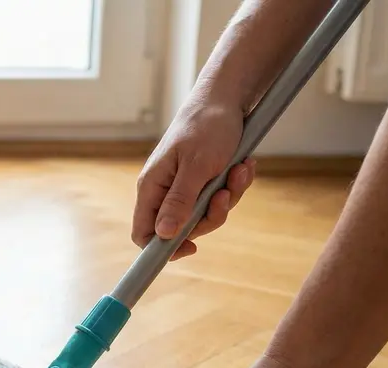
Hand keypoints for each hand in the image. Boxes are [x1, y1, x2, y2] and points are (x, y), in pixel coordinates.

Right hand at [132, 101, 256, 259]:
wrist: (226, 98)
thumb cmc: (206, 127)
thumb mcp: (196, 167)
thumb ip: (179, 202)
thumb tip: (163, 235)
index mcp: (152, 187)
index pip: (144, 233)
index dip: (163, 247)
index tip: (192, 248)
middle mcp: (165, 190)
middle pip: (182, 228)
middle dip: (211, 215)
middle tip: (225, 193)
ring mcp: (185, 186)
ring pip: (206, 214)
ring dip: (229, 195)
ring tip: (239, 170)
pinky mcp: (204, 180)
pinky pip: (220, 198)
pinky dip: (235, 184)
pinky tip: (242, 165)